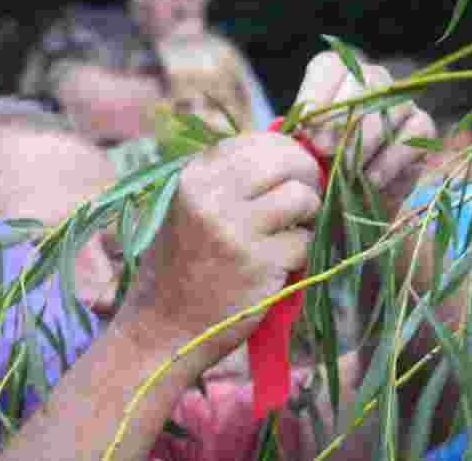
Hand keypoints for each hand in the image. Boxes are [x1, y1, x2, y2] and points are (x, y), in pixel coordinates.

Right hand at [113, 132, 322, 365]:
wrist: (163, 330)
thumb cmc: (183, 267)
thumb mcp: (190, 208)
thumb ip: (230, 179)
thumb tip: (290, 151)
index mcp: (195, 177)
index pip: (260, 141)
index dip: (287, 154)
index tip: (293, 173)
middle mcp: (212, 196)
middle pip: (288, 160)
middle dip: (308, 176)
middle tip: (307, 199)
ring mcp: (236, 230)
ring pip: (303, 198)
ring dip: (308, 217)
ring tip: (291, 233)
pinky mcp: (259, 264)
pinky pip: (304, 243)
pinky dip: (299, 255)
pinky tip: (277, 267)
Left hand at [293, 51, 434, 217]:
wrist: (349, 207)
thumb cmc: (319, 171)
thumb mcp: (301, 153)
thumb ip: (301, 138)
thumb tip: (304, 136)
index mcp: (336, 74)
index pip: (330, 68)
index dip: (318, 96)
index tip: (305, 131)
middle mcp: (372, 79)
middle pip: (364, 81)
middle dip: (341, 119)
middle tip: (324, 153)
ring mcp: (401, 101)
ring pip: (390, 106)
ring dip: (365, 141)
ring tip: (346, 171)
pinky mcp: (423, 127)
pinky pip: (412, 134)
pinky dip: (388, 160)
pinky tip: (369, 180)